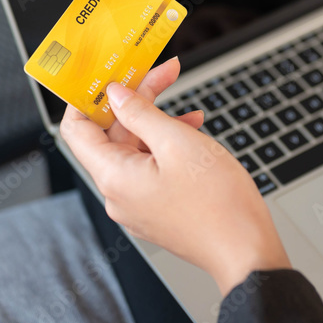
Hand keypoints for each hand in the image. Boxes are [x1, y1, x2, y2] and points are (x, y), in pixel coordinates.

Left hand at [60, 57, 290, 293]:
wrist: (245, 249)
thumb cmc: (217, 203)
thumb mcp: (178, 142)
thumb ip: (141, 113)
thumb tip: (115, 94)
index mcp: (114, 176)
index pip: (77, 129)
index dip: (88, 97)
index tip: (107, 74)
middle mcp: (119, 193)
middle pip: (113, 134)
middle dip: (137, 100)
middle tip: (165, 73)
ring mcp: (138, 203)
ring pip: (136, 149)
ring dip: (158, 121)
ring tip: (190, 109)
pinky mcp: (158, 208)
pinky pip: (151, 167)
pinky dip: (167, 144)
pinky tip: (192, 132)